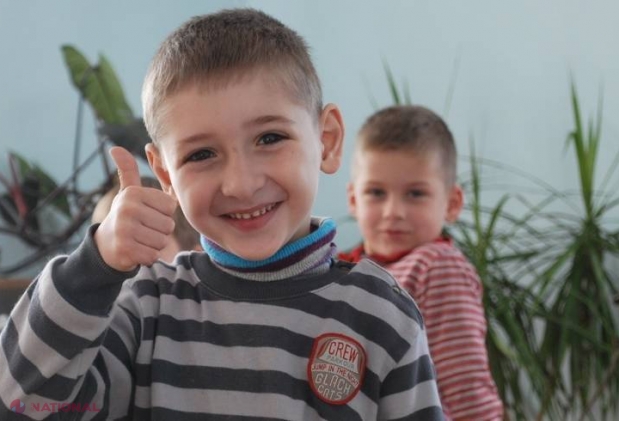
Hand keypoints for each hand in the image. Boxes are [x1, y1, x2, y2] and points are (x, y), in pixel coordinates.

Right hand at [94, 147, 176, 271]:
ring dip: (155, 244)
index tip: (148, 213)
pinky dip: (149, 256)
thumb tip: (115, 148)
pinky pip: (153, 255)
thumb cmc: (126, 216)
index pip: (170, 206)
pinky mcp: (125, 249)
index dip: (163, 213)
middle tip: (143, 229)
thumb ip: (129, 170)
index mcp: (133, 193)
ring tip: (140, 239)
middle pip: (168, 225)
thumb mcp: (129, 193)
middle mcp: (127, 208)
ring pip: (162, 241)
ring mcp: (125, 229)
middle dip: (160, 231)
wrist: (105, 246)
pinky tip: (136, 251)